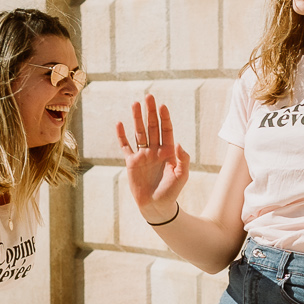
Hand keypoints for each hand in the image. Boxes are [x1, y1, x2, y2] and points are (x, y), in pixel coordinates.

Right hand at [118, 96, 191, 220]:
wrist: (157, 207)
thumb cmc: (171, 192)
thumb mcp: (182, 176)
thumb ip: (183, 159)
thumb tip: (178, 143)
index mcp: (168, 151)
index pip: (166, 130)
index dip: (164, 118)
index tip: (162, 105)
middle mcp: (155, 150)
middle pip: (152, 127)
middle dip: (150, 112)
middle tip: (149, 96)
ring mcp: (143, 155)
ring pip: (139, 133)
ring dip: (137, 119)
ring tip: (135, 103)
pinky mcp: (131, 163)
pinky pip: (125, 146)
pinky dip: (122, 136)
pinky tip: (120, 123)